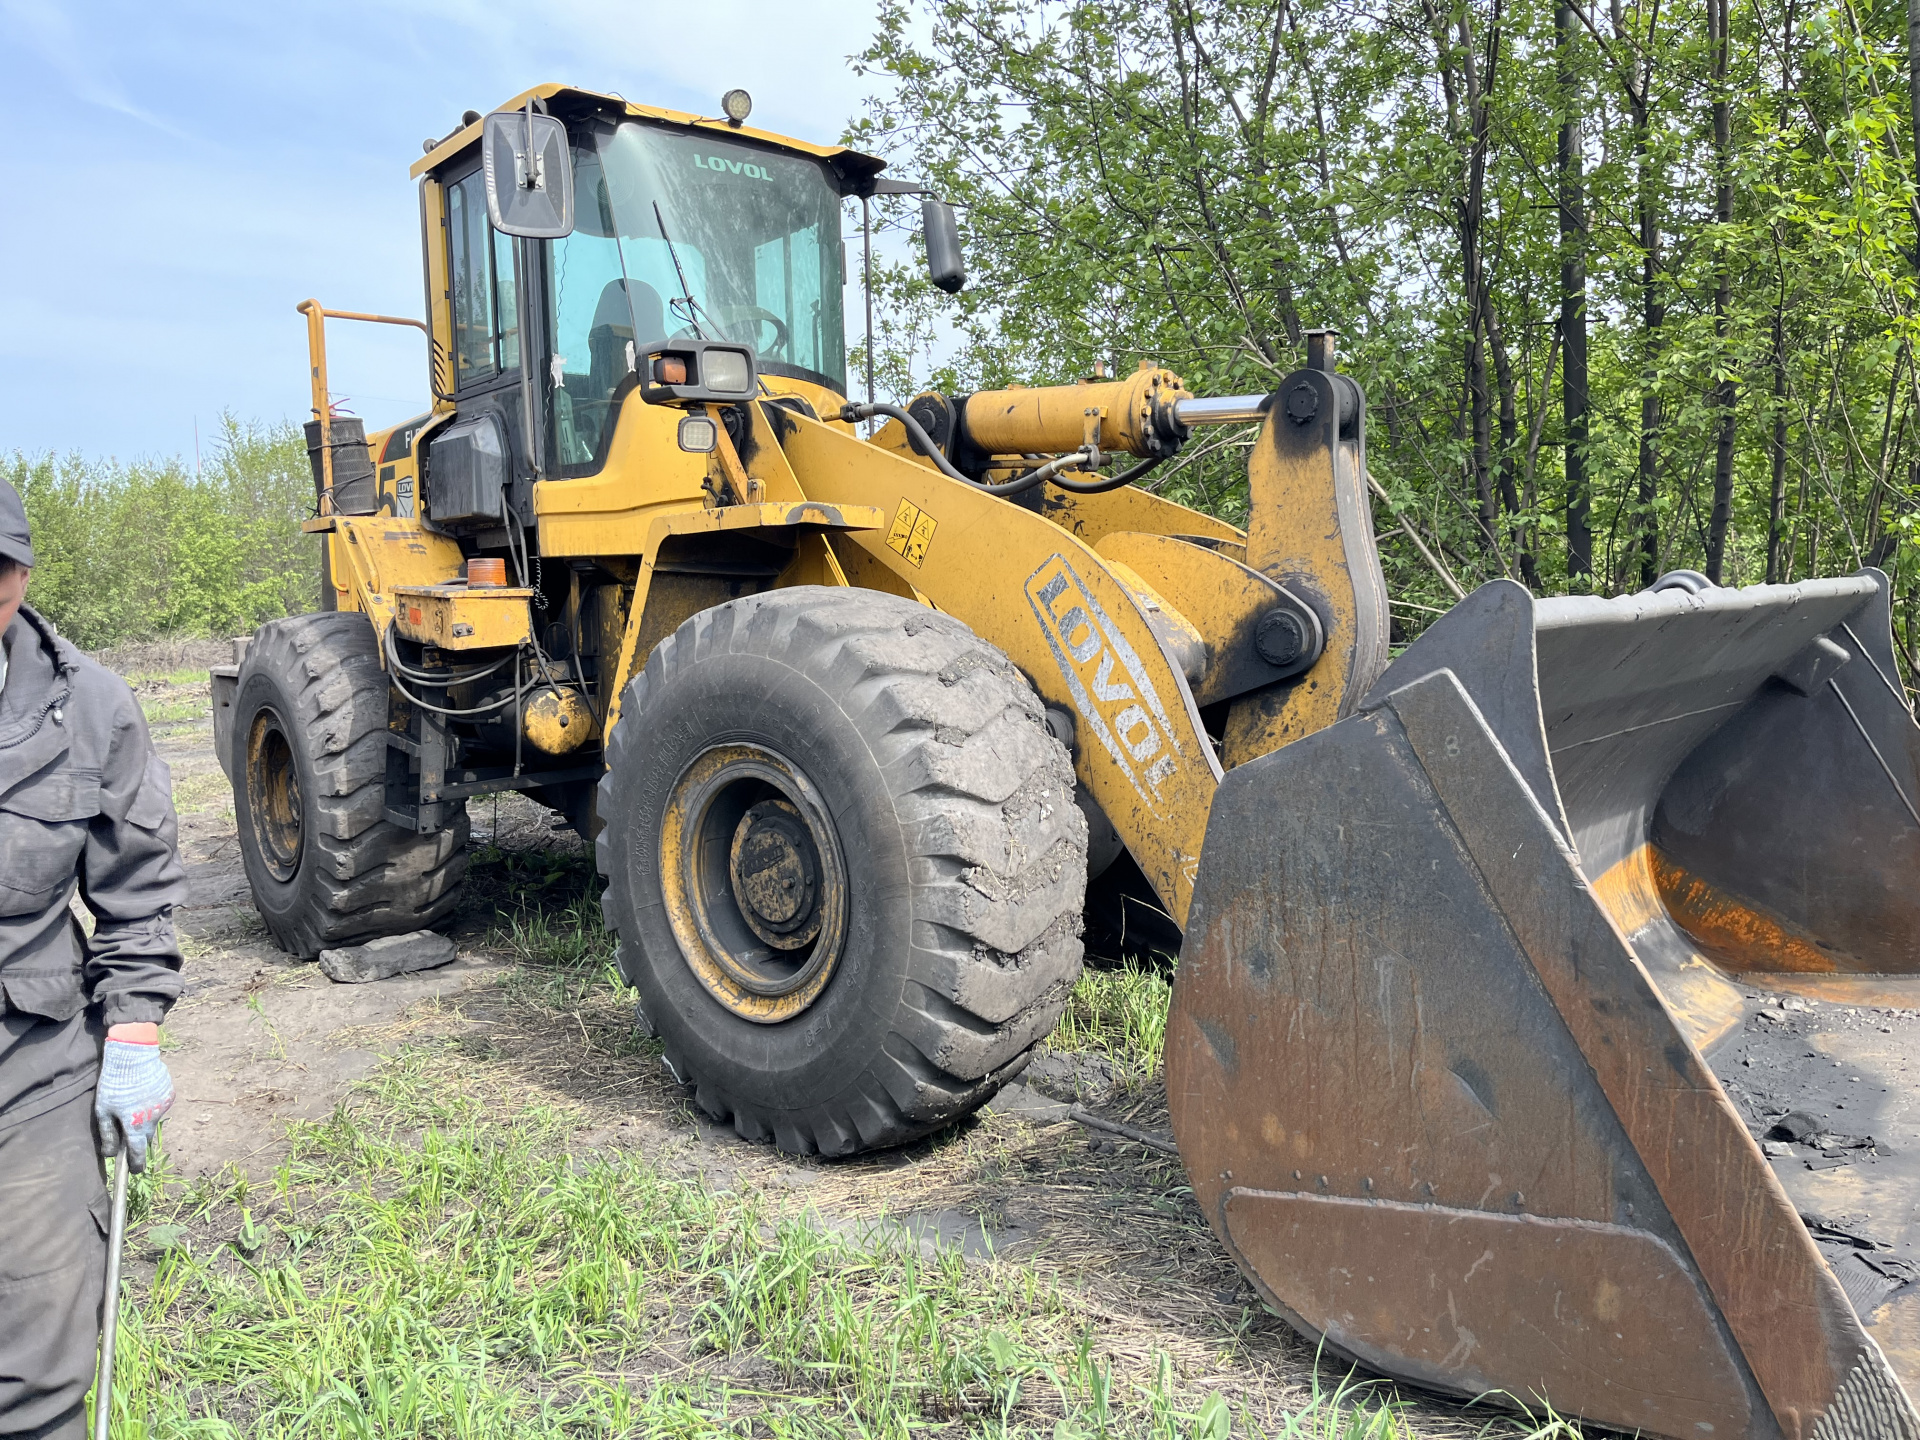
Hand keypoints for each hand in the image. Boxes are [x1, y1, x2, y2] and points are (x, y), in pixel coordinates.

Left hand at [94, 1023, 173, 1172]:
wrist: (135, 1056)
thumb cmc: (114, 1083)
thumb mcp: (103, 1109)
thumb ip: (108, 1134)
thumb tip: (110, 1154)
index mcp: (134, 1125)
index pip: (137, 1152)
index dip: (136, 1164)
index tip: (136, 1172)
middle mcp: (153, 1119)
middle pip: (147, 1137)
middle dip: (139, 1140)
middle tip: (130, 1134)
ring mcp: (163, 1106)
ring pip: (154, 1120)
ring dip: (145, 1119)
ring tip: (134, 1105)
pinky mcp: (169, 1094)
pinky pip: (160, 1106)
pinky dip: (152, 1105)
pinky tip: (143, 1093)